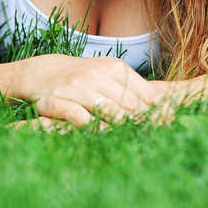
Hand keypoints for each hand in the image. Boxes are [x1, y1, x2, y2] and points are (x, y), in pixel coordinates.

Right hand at [16, 54, 170, 126]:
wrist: (40, 72)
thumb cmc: (82, 76)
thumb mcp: (108, 73)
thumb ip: (133, 89)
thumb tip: (166, 109)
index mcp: (114, 67)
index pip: (145, 95)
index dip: (158, 115)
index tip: (165, 129)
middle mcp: (96, 75)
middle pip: (131, 106)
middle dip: (141, 125)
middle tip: (148, 139)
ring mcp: (76, 88)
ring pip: (110, 112)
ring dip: (121, 129)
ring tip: (127, 140)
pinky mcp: (57, 102)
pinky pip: (82, 120)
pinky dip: (94, 130)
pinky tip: (99, 135)